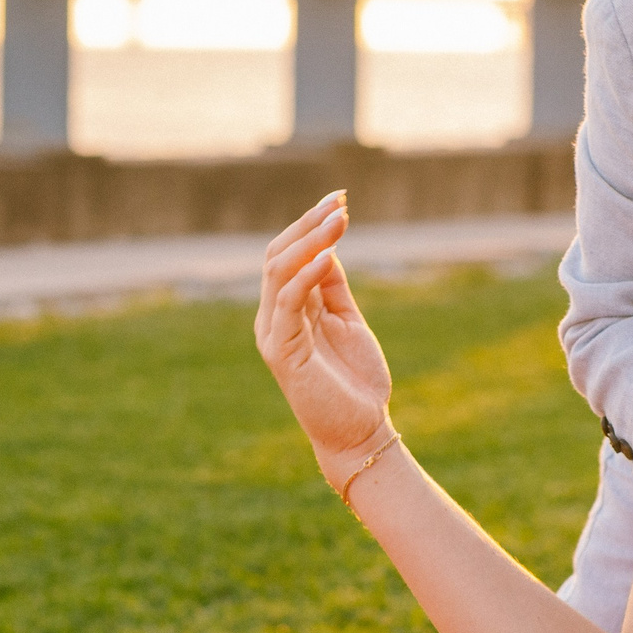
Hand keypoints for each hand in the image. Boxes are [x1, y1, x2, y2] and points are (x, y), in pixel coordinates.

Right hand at [255, 193, 394, 480]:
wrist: (359, 432)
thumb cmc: (355, 382)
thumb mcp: (347, 321)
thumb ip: (333, 287)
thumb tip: (327, 246)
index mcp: (288, 310)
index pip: (288, 255)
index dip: (310, 225)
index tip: (340, 200)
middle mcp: (274, 317)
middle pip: (278, 255)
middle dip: (308, 224)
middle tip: (340, 201)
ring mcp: (273, 333)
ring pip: (279, 271)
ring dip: (310, 240)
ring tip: (340, 219)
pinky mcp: (281, 351)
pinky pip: (288, 301)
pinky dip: (307, 274)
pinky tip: (331, 253)